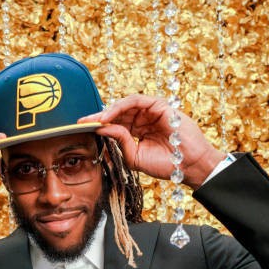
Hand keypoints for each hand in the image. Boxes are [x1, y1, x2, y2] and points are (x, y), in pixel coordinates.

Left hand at [79, 95, 225, 188]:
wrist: (187, 166)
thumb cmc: (165, 164)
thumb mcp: (134, 157)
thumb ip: (119, 142)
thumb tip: (102, 128)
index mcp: (138, 131)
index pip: (115, 125)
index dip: (99, 126)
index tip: (82, 129)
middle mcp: (143, 120)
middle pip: (117, 113)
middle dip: (98, 117)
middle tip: (81, 122)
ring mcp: (151, 112)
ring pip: (124, 105)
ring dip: (107, 111)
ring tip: (95, 121)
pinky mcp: (159, 105)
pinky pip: (135, 101)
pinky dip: (120, 107)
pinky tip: (108, 117)